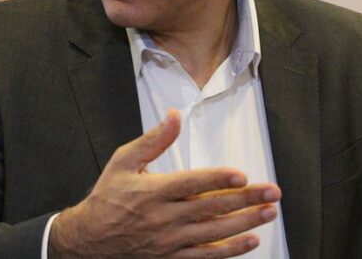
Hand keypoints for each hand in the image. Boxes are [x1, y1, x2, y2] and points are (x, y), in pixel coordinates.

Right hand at [49, 109, 280, 257]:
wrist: (90, 240)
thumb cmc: (108, 198)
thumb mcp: (123, 161)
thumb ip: (153, 140)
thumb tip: (174, 115)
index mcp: (153, 192)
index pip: (191, 184)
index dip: (217, 180)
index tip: (241, 175)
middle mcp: (164, 218)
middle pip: (211, 208)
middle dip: (245, 200)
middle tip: (271, 192)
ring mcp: (170, 241)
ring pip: (214, 233)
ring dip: (245, 223)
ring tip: (268, 212)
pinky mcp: (172, 258)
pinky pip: (206, 256)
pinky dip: (230, 250)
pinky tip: (250, 240)